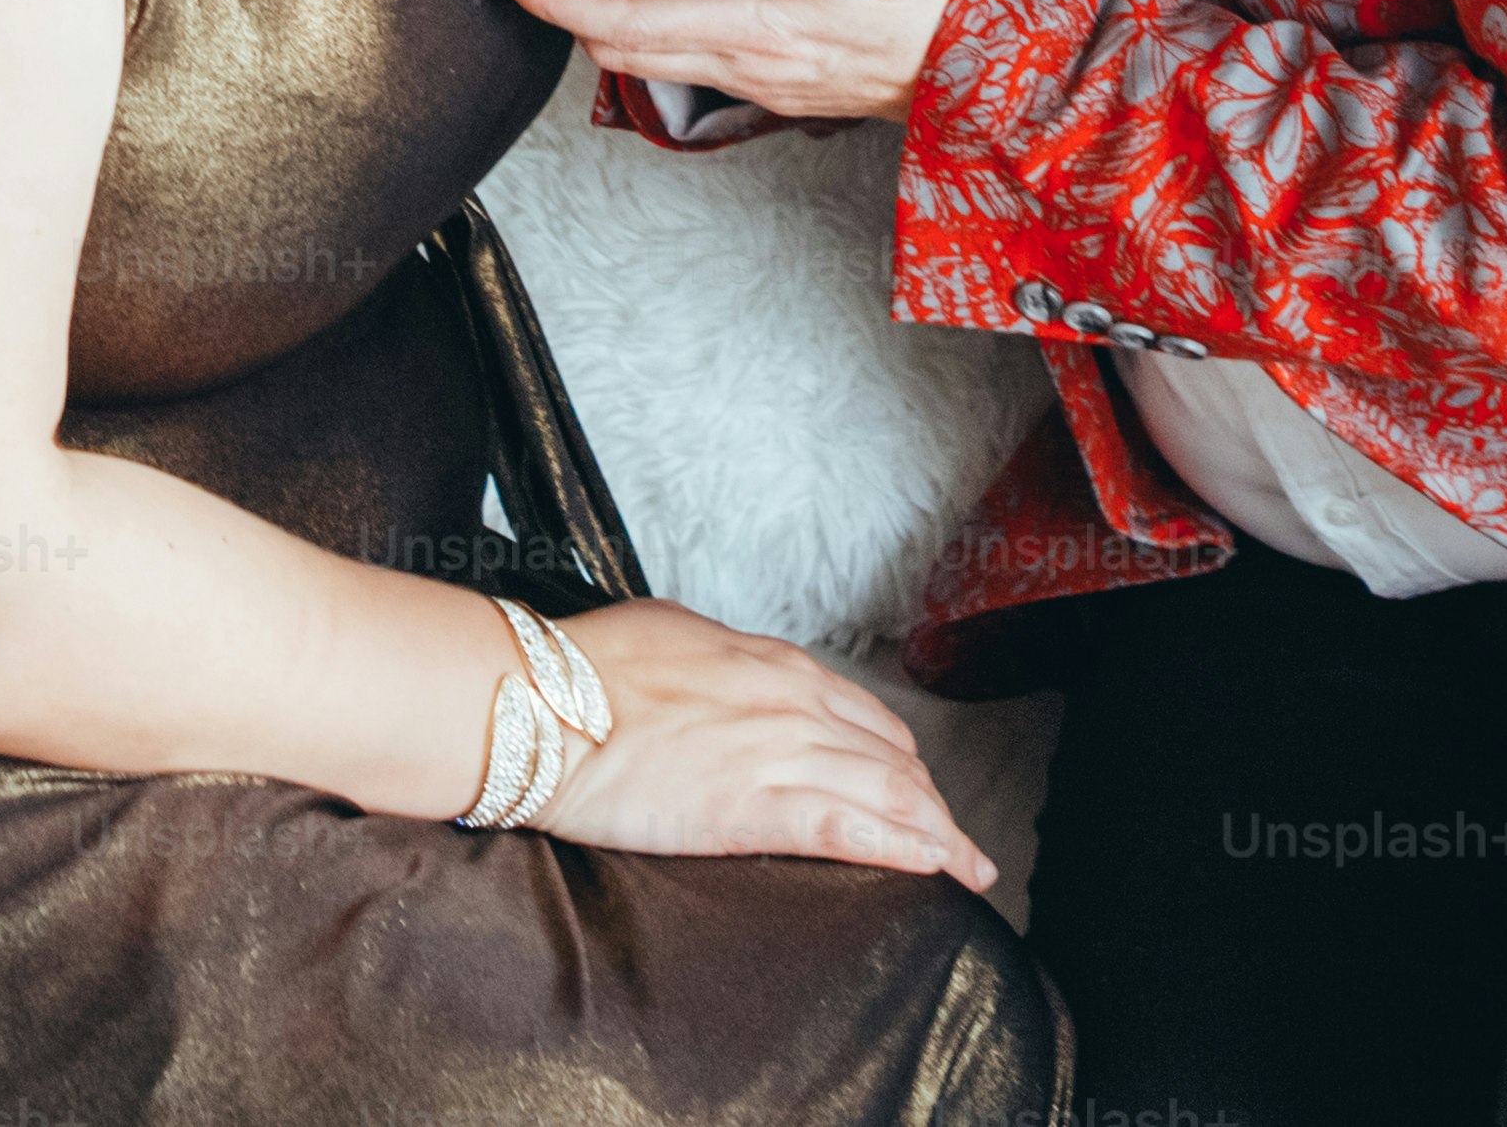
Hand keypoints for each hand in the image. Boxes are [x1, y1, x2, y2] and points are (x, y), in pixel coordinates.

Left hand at [493, 0, 975, 124]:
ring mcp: (766, 77)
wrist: (1001, 65)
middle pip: (626, 47)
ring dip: (599, 19)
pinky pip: (691, 58)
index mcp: (764, 28)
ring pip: (655, 57)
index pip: (632, 20)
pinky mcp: (782, 76)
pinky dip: (649, 27)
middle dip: (560, 10)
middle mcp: (753, 63)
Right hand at [528, 601, 994, 888]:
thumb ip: (727, 665)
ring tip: (966, 868)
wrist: (540, 703)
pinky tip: (931, 868)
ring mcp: (777, 753)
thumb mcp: (677, 637)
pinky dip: (901, 849)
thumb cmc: (587, 669)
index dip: (903, 762)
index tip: (919, 792)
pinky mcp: (752, 808)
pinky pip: (849, 829)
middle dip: (934, 806)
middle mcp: (792, 703)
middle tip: (958, 843)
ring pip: (887, 796)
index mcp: (775, 664)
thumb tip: (737, 679)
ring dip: (938, 835)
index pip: (867, 719)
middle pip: (892, 761)